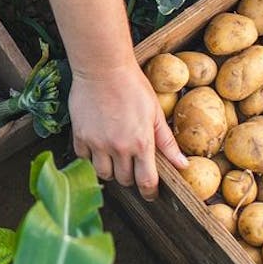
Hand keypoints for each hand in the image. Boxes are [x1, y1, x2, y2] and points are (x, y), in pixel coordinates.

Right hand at [69, 61, 187, 199]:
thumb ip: (167, 141)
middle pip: (123, 179)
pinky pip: (83, 158)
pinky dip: (90, 156)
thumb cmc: (132, 86)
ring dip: (110, 170)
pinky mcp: (80, 136)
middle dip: (129, 177)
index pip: (146, 181)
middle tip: (131, 167)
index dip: (149, 193)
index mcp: (141, 143)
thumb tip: (182, 164)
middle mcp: (119, 148)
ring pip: (102, 173)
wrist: (103, 68)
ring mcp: (97, 143)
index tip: (150, 195)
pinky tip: (97, 145)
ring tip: (113, 157)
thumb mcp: (155, 113)